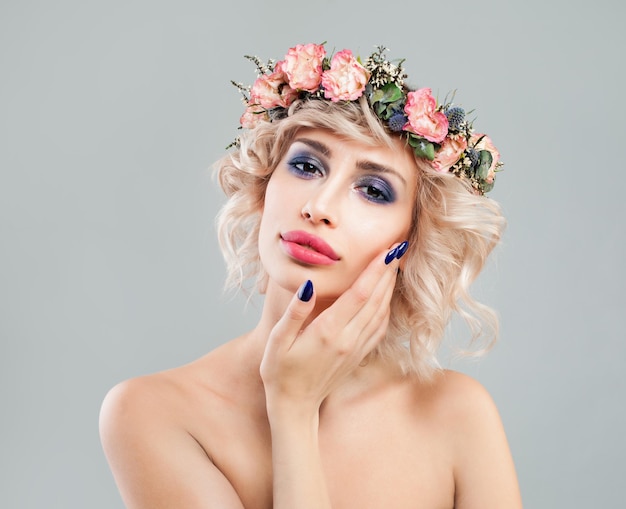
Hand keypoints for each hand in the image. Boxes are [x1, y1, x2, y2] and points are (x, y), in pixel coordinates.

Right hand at [260, 241, 407, 413]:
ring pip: (381, 313)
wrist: (295, 408)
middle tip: (399, 247)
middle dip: (388, 272)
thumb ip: (294, 313)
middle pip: (376, 300)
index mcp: (328, 332)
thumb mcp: (276, 342)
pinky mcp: (358, 355)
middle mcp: (348, 339)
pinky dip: (387, 308)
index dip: (376, 270)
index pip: (359, 294)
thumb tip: (308, 286)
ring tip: (396, 265)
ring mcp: (356, 349)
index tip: (388, 250)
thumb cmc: (279, 373)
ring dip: (390, 288)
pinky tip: (386, 297)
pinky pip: (379, 328)